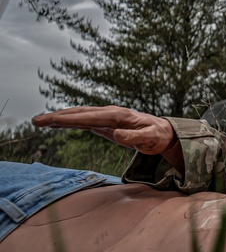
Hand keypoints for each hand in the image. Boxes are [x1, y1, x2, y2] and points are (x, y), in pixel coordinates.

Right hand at [32, 106, 179, 167]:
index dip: (71, 119)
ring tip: (39, 121)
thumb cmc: (158, 135)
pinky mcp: (105, 123)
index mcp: (118, 115)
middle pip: (79, 113)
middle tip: (36, 121)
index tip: (53, 121)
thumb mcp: (150, 138)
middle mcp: (110, 113)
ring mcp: (106, 117)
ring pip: (79, 115)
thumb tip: (116, 134)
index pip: (90, 117)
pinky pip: (83, 121)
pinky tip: (56, 124)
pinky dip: (68, 121)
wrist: (164, 132)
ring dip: (59, 118)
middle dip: (57, 116)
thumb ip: (134, 137)